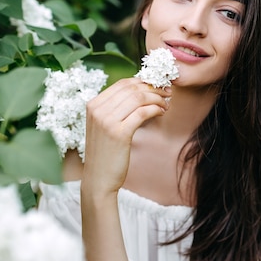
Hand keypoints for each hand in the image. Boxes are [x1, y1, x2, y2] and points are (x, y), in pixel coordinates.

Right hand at [82, 77, 170, 195]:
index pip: (122, 84)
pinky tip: (161, 113)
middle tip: (167, 93)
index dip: (143, 82)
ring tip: (166, 104)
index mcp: (93, 104)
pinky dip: (155, 110)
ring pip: (139, 98)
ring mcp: (106, 121)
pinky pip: (142, 113)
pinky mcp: (119, 133)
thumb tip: (141, 92)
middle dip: (153, 88)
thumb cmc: (106, 152)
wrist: (98, 178)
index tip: (157, 85)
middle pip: (132, 89)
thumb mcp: (105, 125)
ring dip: (157, 99)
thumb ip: (116, 108)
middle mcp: (98, 110)